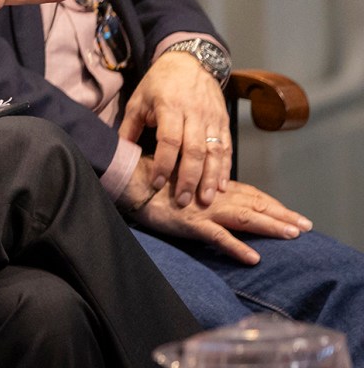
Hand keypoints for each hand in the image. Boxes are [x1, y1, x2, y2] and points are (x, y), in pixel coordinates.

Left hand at [119, 49, 231, 205]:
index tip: (158, 183)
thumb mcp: (139, 99)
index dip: (165, 163)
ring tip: (205, 200)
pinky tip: (221, 186)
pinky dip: (225, 168)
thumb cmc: (159, 83)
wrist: (189, 62)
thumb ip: (130, 126)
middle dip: (189, 179)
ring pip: (214, 152)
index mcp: (170, 106)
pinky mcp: (224, 122)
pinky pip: (226, 148)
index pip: (170, 140)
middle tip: (184, 201)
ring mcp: (212, 118)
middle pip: (195, 150)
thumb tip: (120, 151)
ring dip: (210, 178)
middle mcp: (194, 113)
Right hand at [123, 157, 312, 264]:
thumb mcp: (186, 182)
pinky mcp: (192, 224)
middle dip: (283, 216)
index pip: (252, 195)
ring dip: (270, 227)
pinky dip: (237, 247)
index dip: (274, 205)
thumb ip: (205, 189)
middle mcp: (216, 197)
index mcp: (215, 187)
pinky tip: (252, 258)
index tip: (292, 214)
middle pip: (257, 206)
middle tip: (306, 226)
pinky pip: (219, 238)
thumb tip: (219, 195)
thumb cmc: (156, 180)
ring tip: (292, 236)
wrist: (132, 180)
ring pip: (246, 219)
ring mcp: (206, 211)